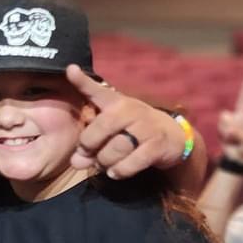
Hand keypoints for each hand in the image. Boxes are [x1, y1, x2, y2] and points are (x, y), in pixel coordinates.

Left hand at [66, 65, 185, 178]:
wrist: (172, 136)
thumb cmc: (133, 129)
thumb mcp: (112, 128)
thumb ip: (89, 143)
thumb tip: (76, 162)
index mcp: (115, 102)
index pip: (96, 90)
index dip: (82, 81)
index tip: (70, 70)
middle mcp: (130, 110)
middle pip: (101, 127)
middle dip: (89, 145)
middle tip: (88, 154)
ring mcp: (146, 127)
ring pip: (115, 149)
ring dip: (105, 162)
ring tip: (104, 165)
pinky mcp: (157, 145)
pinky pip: (132, 162)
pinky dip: (120, 171)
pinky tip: (116, 172)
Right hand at [217, 78, 242, 163]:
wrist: (236, 158)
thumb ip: (238, 135)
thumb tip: (229, 127)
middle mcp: (240, 118)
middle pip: (242, 101)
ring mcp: (230, 122)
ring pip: (225, 117)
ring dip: (227, 128)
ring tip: (233, 140)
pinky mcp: (222, 128)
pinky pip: (220, 126)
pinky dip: (223, 133)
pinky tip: (228, 140)